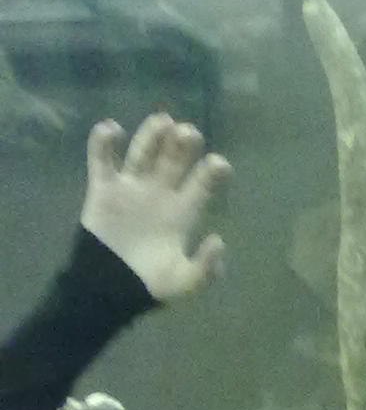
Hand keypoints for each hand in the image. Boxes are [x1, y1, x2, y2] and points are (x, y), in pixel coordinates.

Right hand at [80, 114, 230, 302]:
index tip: (219, 164)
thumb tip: (218, 241)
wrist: (109, 288)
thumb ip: (205, 268)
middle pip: (174, 162)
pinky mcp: (103, 188)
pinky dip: (104, 143)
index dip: (211, 175)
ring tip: (163, 121)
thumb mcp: (184, 283)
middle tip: (190, 133)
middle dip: (183, 147)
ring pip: (143, 153)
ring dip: (151, 136)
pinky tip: (112, 130)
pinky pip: (102, 160)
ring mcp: (132, 188)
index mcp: (183, 213)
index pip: (201, 187)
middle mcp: (160, 194)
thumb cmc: (150, 284)